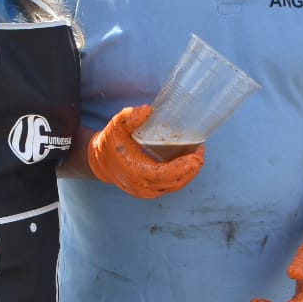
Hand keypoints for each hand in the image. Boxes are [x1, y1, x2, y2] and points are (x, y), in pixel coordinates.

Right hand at [86, 105, 203, 198]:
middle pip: (175, 182)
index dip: (184, 167)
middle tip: (201, 154)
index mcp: (136, 171)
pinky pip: (170, 186)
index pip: (165, 174)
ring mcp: (146, 192)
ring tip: (198, 156)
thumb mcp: (117, 126)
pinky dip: (181, 177)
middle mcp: (143, 186)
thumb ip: (130, 117)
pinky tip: (188, 164)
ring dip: (189, 173)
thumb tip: (148, 109)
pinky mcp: (149, 192)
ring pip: (174, 186)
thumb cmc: (110, 143)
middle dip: (192, 169)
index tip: (197, 156)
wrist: (101, 162)